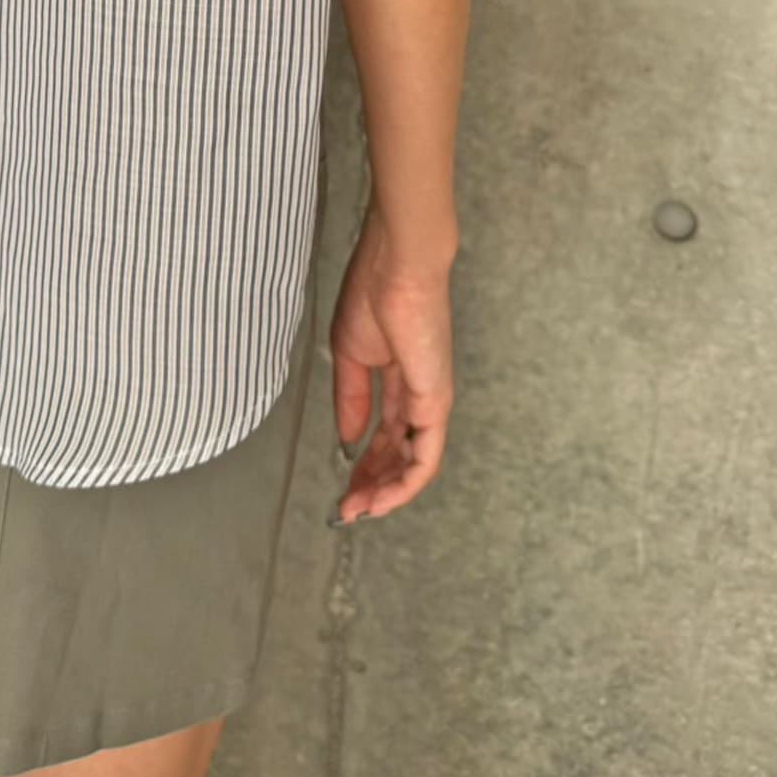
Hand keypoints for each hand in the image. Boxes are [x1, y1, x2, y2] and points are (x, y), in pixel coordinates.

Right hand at [326, 207, 453, 522]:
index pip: (383, 431)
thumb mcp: (348, 353)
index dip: (361, 461)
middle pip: (397, 453)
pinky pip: (424, 457)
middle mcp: (418, 393)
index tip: (340, 483)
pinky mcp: (436, 402)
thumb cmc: (372, 292)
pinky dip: (404, 484)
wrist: (397, 266)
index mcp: (397, 376)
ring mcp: (430, 399)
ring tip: (357, 510)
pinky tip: (380, 498)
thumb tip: (348, 441)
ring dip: (385, 492)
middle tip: (346, 508)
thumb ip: (350, 400)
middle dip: (370, 484)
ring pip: (413, 463)